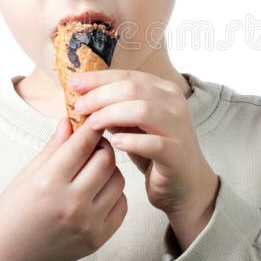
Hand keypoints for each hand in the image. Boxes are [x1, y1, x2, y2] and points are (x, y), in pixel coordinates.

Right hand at [0, 118, 126, 260]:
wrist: (10, 258)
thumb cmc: (13, 213)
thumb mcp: (27, 175)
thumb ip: (53, 147)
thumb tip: (71, 120)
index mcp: (48, 183)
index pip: (83, 144)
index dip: (92, 127)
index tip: (94, 119)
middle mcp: (71, 203)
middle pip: (106, 159)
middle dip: (102, 146)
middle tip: (94, 145)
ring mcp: (88, 223)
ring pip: (118, 180)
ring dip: (109, 170)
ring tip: (94, 170)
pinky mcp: (98, 238)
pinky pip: (122, 204)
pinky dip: (114, 194)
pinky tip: (98, 192)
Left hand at [71, 69, 219, 249]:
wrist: (186, 184)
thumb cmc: (155, 152)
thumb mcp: (133, 125)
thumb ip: (116, 108)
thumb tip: (84, 94)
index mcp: (163, 90)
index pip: (128, 76)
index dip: (99, 79)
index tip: (74, 84)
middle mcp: (174, 103)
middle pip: (133, 89)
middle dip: (101, 95)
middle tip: (79, 106)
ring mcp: (178, 127)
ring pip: (143, 110)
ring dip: (112, 114)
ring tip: (92, 124)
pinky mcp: (177, 152)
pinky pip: (154, 143)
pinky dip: (131, 141)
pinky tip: (114, 143)